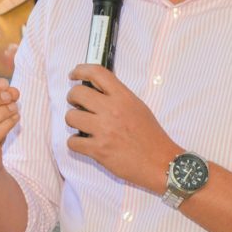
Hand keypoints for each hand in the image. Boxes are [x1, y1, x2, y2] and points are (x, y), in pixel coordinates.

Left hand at [65, 64, 180, 192]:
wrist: (160, 162)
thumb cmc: (150, 135)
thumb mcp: (138, 107)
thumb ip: (118, 96)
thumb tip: (95, 90)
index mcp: (123, 97)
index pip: (97, 73)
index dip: (81, 70)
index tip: (74, 75)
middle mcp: (112, 110)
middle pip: (77, 93)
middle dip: (72, 98)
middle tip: (77, 104)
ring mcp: (104, 130)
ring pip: (70, 117)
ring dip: (73, 120)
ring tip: (82, 125)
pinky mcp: (98, 150)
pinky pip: (72, 141)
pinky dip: (75, 143)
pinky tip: (84, 143)